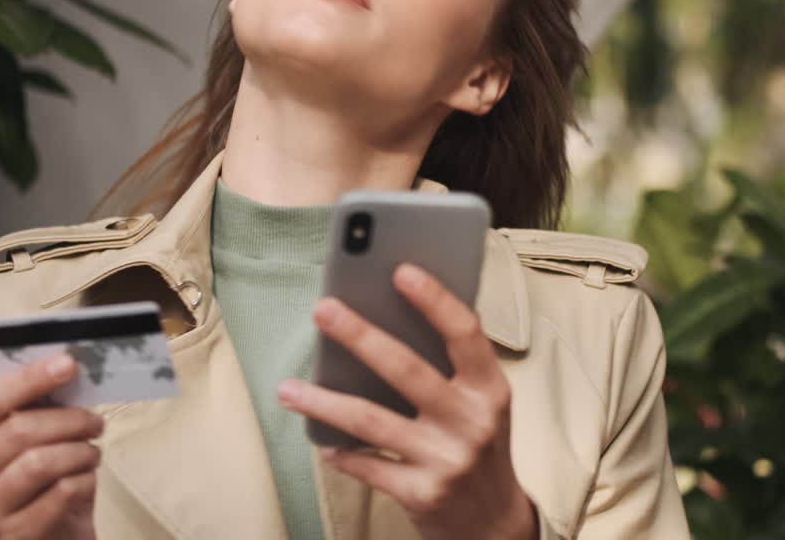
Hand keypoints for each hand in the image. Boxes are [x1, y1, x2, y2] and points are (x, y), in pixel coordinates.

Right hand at [0, 354, 103, 539]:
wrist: (56, 535)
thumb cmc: (47, 479)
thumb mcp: (38, 438)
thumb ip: (42, 406)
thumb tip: (67, 366)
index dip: (31, 378)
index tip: (68, 365)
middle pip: (19, 430)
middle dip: (68, 420)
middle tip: (95, 422)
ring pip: (39, 462)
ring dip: (78, 452)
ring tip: (92, 453)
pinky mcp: (14, 533)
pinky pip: (59, 493)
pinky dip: (84, 480)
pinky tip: (86, 479)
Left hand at [279, 264, 537, 539]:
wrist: (495, 524)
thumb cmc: (479, 445)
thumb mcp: (481, 403)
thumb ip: (449, 366)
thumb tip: (387, 313)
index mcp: (490, 389)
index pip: (465, 333)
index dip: (435, 300)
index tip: (401, 270)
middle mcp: (472, 422)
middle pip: (407, 369)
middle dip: (359, 335)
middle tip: (323, 309)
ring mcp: (446, 459)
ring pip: (371, 420)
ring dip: (323, 401)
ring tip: (288, 388)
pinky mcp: (422, 493)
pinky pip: (367, 464)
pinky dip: (339, 451)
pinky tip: (320, 440)